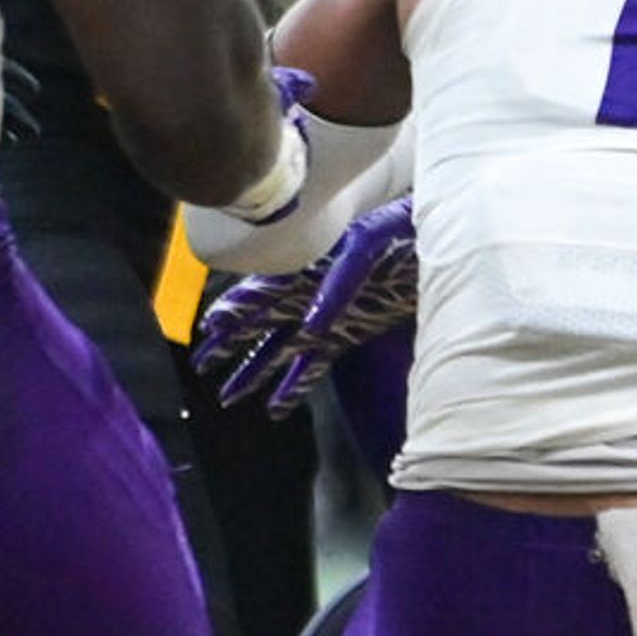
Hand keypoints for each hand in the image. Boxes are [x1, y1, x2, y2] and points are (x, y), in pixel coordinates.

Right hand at [195, 195, 418, 415]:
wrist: (436, 237)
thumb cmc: (400, 228)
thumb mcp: (369, 244)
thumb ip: (339, 282)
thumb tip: (313, 325)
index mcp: (306, 264)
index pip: (261, 291)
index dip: (235, 310)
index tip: (210, 328)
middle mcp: (308, 293)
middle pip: (259, 323)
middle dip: (229, 344)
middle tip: (201, 363)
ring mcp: (327, 316)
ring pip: (279, 349)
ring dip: (253, 372)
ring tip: (227, 396)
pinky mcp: (349, 334)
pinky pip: (314, 366)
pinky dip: (294, 387)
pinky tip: (274, 407)